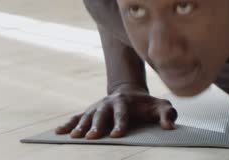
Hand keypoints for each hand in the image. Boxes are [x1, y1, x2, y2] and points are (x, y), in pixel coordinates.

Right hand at [55, 86, 176, 139]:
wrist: (130, 92)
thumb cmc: (147, 104)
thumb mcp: (161, 106)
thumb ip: (167, 115)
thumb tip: (169, 127)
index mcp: (125, 102)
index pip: (122, 114)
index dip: (120, 124)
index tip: (116, 135)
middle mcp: (109, 103)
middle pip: (101, 114)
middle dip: (96, 126)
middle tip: (91, 137)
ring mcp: (98, 106)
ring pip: (87, 116)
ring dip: (80, 126)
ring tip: (74, 137)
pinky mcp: (90, 111)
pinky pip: (77, 117)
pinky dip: (68, 124)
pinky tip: (59, 132)